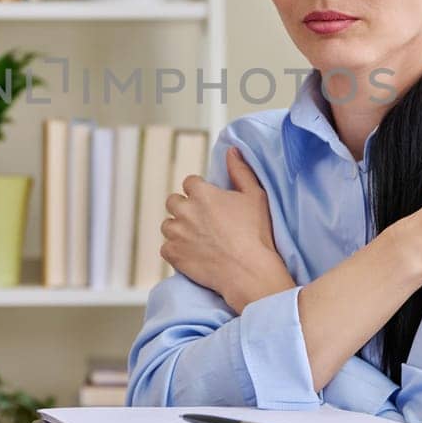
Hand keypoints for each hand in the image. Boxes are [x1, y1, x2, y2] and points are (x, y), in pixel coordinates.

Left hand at [160, 146, 294, 313]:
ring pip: (168, 225)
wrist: (249, 271)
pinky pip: (166, 248)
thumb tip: (232, 151)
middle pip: (173, 201)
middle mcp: (184, 210)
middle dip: (184, 208)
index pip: (189, 183)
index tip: (210, 204)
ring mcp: (176, 233)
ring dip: (178, 229)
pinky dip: (175, 251)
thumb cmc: (256, 233)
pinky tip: (192, 254)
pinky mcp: (173, 254)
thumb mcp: (255, 196)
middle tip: (202, 221)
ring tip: (197, 239)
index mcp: (202, 193)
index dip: (200, 192)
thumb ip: (240, 171)